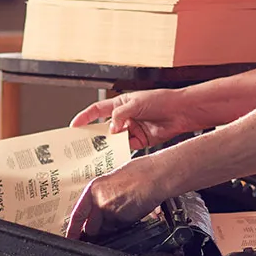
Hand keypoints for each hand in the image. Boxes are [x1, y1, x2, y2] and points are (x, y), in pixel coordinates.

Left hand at [65, 162, 164, 239]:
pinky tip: (132, 211)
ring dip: (113, 227)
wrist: (156, 175)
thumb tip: (97, 211)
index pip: (77, 214)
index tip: (71, 237)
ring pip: (107, 230)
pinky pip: (120, 229)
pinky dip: (124, 225)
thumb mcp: (113, 182)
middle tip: (108, 222)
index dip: (73, 229)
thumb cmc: (140, 174)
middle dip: (97, 230)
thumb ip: (102, 196)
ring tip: (126, 210)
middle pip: (90, 228)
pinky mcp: (123, 219)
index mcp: (93, 188)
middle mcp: (98, 200)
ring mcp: (110, 211)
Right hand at [70, 87, 190, 150]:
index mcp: (120, 104)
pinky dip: (122, 151)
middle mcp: (125, 117)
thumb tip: (111, 129)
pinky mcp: (141, 141)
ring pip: (115, 140)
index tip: (74, 126)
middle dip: (95, 137)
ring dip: (109, 146)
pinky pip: (127, 148)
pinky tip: (117, 155)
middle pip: (105, 128)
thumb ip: (120, 115)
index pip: (97, 110)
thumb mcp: (136, 103)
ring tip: (100, 153)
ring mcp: (132, 130)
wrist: (181, 111)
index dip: (84, 118)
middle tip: (84, 145)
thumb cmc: (162, 100)